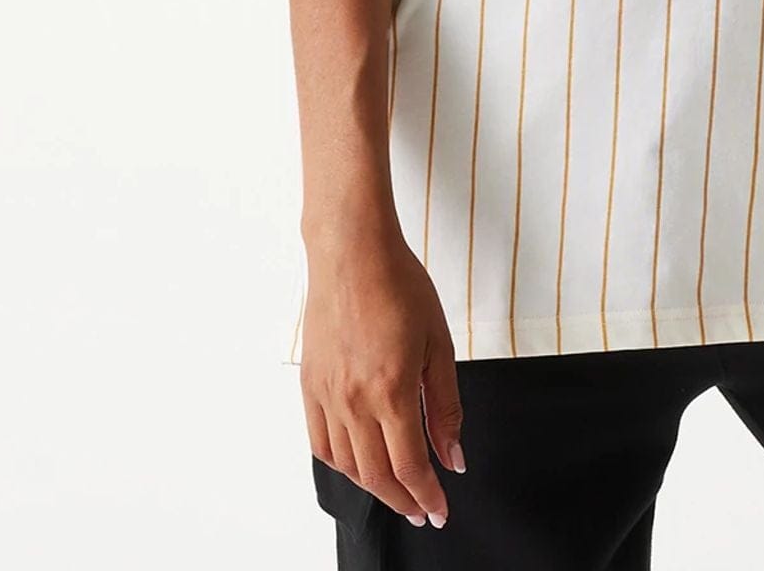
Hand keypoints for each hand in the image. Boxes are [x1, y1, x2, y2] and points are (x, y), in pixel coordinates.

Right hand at [300, 220, 464, 528]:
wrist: (352, 251)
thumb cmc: (399, 285)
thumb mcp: (438, 343)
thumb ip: (445, 405)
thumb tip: (454, 456)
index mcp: (391, 390)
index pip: (409, 466)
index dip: (427, 495)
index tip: (439, 510)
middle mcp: (353, 400)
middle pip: (377, 475)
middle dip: (403, 500)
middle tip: (422, 510)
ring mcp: (327, 394)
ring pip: (347, 465)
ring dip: (373, 487)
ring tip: (396, 491)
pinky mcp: (309, 384)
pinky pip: (321, 441)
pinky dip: (341, 463)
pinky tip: (358, 463)